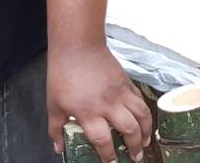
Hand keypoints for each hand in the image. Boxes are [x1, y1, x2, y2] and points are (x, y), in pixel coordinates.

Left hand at [47, 41, 151, 162]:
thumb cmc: (62, 76)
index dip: (108, 155)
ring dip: (146, 130)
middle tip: (136, 157)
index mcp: (88, 113)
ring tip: (145, 142)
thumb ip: (56, 129)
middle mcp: (109, 105)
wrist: (78, 48)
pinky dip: (145, 112)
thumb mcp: (53, 106)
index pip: (102, 140)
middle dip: (134, 146)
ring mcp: (121, 93)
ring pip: (141, 114)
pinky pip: (141, 100)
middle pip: (129, 129)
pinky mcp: (127, 82)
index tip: (112, 162)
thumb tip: (58, 147)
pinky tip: (143, 120)